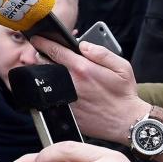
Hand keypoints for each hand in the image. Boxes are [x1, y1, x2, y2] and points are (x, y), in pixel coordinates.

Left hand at [30, 37, 146, 143]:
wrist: (125, 122)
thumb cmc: (124, 94)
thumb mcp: (122, 67)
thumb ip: (102, 53)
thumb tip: (83, 45)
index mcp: (83, 69)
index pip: (56, 51)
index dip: (43, 42)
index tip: (37, 39)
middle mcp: (71, 83)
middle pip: (46, 65)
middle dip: (42, 57)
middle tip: (42, 53)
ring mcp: (66, 98)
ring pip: (47, 81)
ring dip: (46, 74)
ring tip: (50, 69)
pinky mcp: (65, 111)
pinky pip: (51, 97)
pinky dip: (51, 90)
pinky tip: (57, 87)